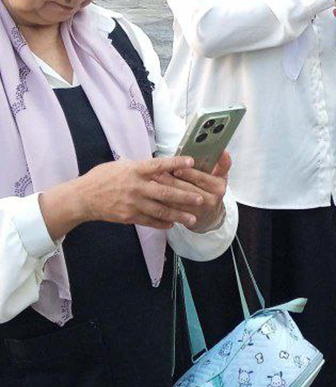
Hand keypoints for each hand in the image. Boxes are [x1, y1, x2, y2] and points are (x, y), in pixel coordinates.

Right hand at [41, 156, 203, 239]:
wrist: (82, 198)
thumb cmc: (102, 178)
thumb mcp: (121, 166)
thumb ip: (141, 167)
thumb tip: (160, 165)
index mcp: (134, 170)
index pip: (159, 165)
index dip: (176, 163)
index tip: (192, 162)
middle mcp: (135, 187)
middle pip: (165, 192)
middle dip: (184, 196)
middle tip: (200, 199)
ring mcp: (133, 203)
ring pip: (160, 210)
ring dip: (178, 215)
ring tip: (192, 218)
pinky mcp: (129, 216)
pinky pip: (150, 221)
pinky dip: (162, 223)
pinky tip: (173, 224)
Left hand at [159, 151, 231, 231]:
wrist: (210, 216)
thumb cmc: (211, 191)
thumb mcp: (220, 177)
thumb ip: (222, 163)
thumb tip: (224, 151)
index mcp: (218, 187)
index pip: (201, 178)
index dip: (187, 173)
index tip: (175, 168)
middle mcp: (211, 200)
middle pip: (187, 189)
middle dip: (170, 181)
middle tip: (156, 173)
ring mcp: (200, 212)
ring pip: (178, 201)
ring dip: (163, 192)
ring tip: (152, 182)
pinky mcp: (189, 220)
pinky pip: (173, 211)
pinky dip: (162, 203)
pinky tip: (152, 196)